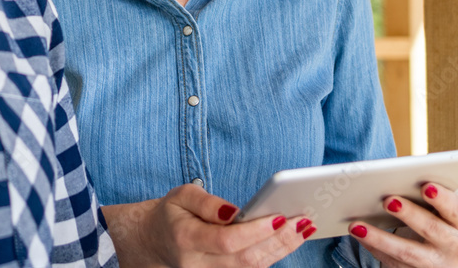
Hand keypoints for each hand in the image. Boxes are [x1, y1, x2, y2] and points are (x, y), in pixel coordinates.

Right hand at [103, 183, 311, 267]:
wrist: (153, 241)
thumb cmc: (171, 214)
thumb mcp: (181, 196)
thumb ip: (207, 203)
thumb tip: (235, 212)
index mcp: (186, 238)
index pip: (226, 240)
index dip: (255, 231)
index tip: (279, 216)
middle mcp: (197, 264)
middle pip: (245, 259)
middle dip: (278, 240)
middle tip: (303, 220)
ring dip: (282, 250)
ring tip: (304, 228)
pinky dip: (273, 256)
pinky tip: (290, 240)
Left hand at [347, 177, 457, 267]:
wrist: (437, 256)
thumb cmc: (440, 218)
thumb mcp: (451, 205)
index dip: (443, 199)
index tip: (426, 186)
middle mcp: (456, 246)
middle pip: (433, 230)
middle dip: (410, 214)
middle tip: (388, 199)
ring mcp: (436, 264)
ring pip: (408, 252)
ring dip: (382, 238)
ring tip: (358, 225)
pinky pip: (392, 262)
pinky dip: (374, 247)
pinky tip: (359, 234)